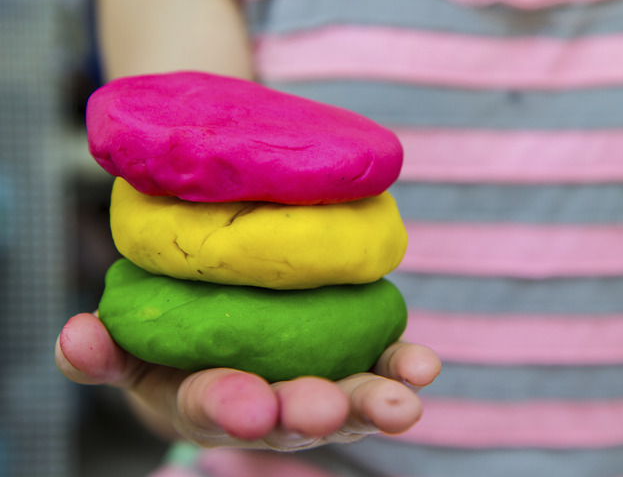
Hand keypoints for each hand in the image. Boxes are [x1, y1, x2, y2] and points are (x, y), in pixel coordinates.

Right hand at [55, 312, 439, 450]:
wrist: (232, 331)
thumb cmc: (177, 348)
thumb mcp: (133, 351)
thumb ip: (103, 353)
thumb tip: (76, 337)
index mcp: (215, 399)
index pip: (218, 407)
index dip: (229, 407)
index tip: (246, 405)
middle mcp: (274, 402)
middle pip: (293, 414)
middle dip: (310, 415)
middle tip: (327, 412)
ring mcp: (320, 382)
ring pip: (349, 398)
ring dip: (375, 402)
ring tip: (405, 402)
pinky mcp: (357, 357)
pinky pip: (382, 364)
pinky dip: (403, 365)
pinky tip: (424, 366)